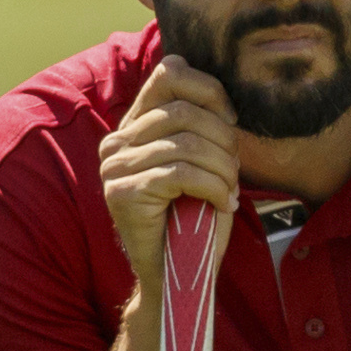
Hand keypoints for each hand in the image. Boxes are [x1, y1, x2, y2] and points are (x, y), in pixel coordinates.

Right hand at [99, 57, 238, 290]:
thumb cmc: (194, 221)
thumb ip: (202, 129)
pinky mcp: (124, 193)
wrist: (178, 276)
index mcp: (135, 126)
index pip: (169, 73)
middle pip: (184, 112)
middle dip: (223, 140)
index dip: (209, 89)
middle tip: (235, 170)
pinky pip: (181, 173)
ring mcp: (116, 167)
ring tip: (230, 191)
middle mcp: (117, 142)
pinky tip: (223, 204)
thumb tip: (225, 103)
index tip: (231, 120)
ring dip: (222, 168)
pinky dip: (214, 187)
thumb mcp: (201, 164)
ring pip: (186, 143)